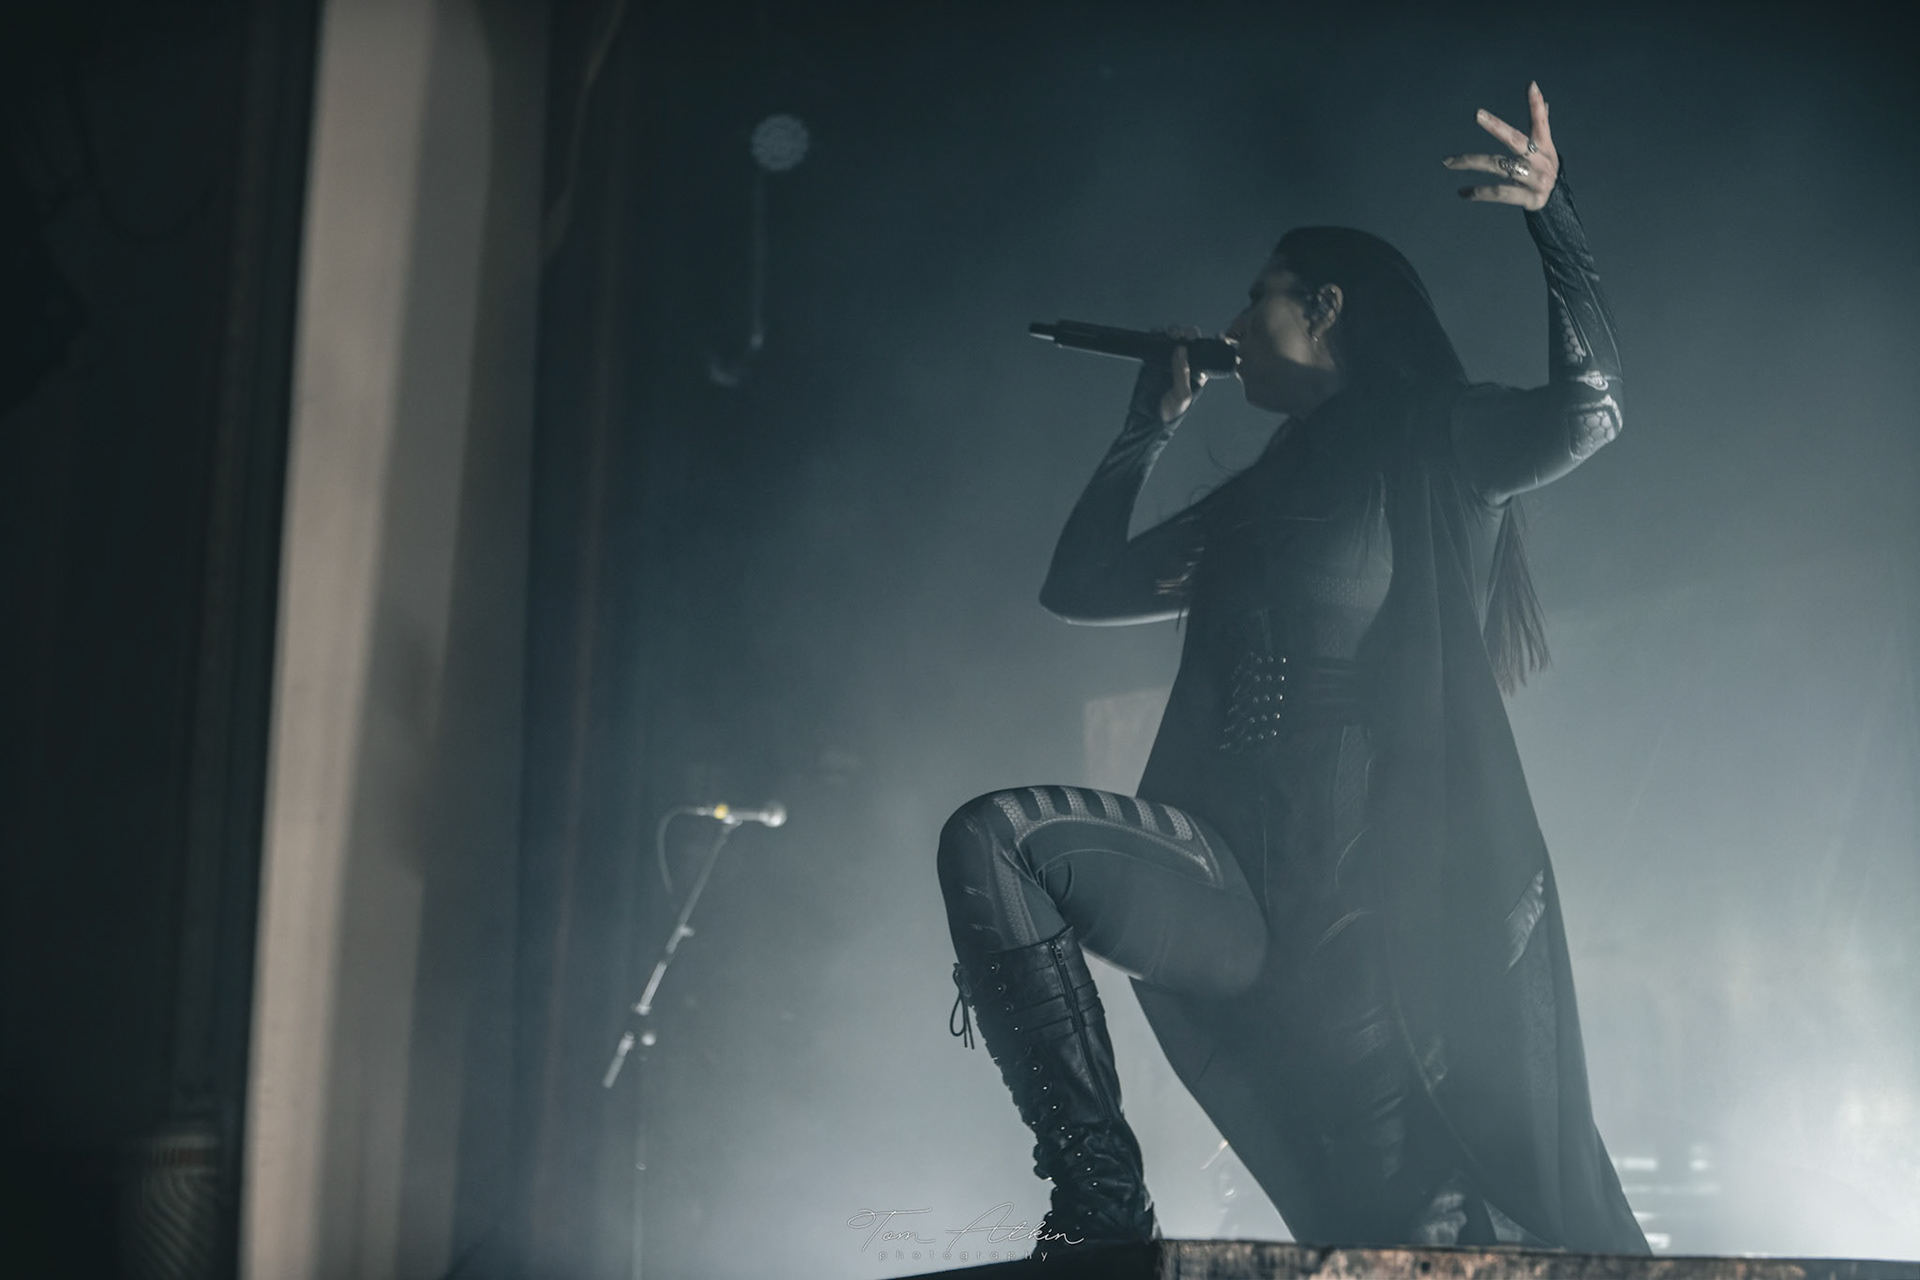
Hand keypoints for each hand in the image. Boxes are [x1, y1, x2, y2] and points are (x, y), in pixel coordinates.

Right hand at [1157, 324, 1211, 423]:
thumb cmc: (1171, 412)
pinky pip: (1158, 341)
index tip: (1216, 335)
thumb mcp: (1183, 395)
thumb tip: (1181, 349)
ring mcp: (1170, 359)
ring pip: (1175, 337)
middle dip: (1189, 333)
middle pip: (1191, 340)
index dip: (1212, 341)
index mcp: (1199, 370)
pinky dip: (1158, 333)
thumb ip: (1183, 372)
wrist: (1147, 418)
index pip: (1208, 352)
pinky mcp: (1155, 358)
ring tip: (1171, 333)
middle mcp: (1186, 362)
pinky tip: (1158, 333)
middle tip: (1183, 335)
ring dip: (1174, 330)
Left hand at [1444, 80, 1558, 210]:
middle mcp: (1539, 161)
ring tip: (1448, 161)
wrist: (1557, 205)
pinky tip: (1462, 192)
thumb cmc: (1544, 171)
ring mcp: (1534, 180)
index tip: (1531, 86)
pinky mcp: (1528, 199)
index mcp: (1545, 147)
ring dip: (1470, 162)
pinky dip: (1479, 192)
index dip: (1537, 105)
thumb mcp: (1547, 150)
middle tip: (1478, 114)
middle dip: (1497, 127)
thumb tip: (1544, 102)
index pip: (1540, 122)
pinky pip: (1498, 193)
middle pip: (1514, 140)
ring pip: (1497, 166)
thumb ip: (1541, 127)